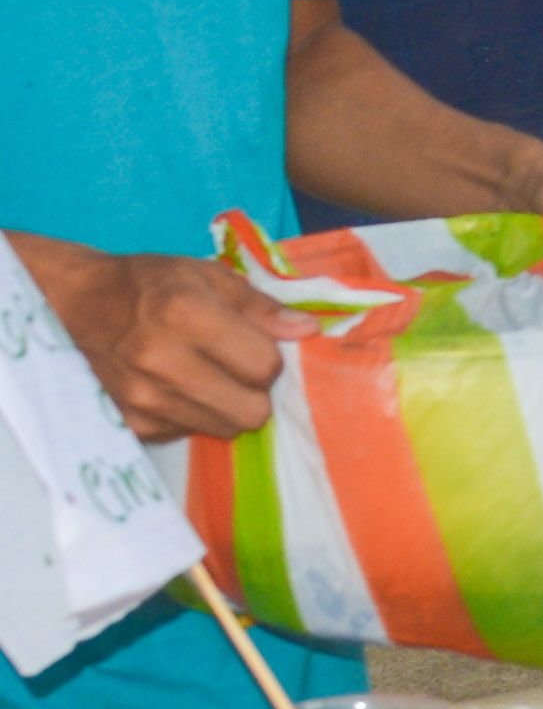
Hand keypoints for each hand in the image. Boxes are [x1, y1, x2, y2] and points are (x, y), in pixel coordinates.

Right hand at [35, 243, 289, 442]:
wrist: (70, 306)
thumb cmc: (145, 285)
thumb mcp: (205, 276)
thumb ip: (260, 306)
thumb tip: (308, 330)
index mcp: (185, 315)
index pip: (265, 366)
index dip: (270, 357)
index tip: (255, 344)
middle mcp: (161, 362)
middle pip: (252, 411)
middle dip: (256, 391)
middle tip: (237, 367)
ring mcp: (142, 399)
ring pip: (225, 428)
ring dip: (227, 405)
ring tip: (204, 374)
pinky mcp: (130, 424)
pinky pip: (190, 432)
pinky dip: (194, 414)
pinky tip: (175, 386)